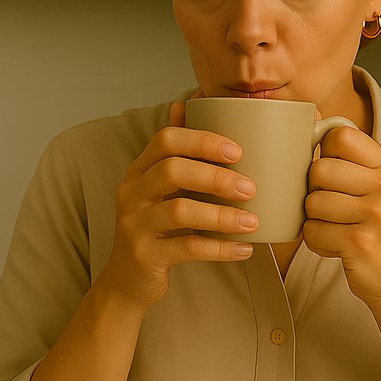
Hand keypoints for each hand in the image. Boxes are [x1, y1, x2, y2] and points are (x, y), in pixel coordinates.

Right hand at [97, 101, 257, 308]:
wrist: (127, 281)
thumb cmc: (156, 226)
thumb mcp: (161, 187)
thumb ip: (177, 150)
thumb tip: (193, 99)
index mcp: (140, 170)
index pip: (166, 140)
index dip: (202, 140)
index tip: (237, 150)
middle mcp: (132, 192)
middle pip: (173, 170)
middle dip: (216, 176)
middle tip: (251, 188)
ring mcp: (135, 224)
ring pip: (181, 211)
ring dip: (223, 215)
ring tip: (253, 222)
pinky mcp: (145, 255)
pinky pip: (187, 248)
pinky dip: (220, 249)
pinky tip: (245, 249)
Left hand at [303, 127, 380, 312]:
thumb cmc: (376, 229)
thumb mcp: (374, 187)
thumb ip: (348, 158)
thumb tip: (310, 118)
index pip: (340, 135)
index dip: (324, 153)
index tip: (333, 176)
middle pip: (318, 170)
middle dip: (315, 194)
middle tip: (335, 211)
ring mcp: (376, 213)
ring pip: (312, 203)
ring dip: (316, 221)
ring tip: (338, 229)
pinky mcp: (361, 241)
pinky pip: (312, 232)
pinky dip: (318, 243)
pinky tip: (339, 247)